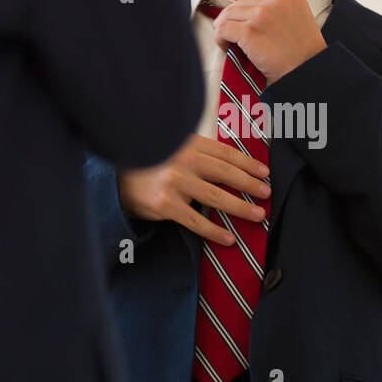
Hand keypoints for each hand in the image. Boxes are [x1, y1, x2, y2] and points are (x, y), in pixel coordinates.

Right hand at [117, 133, 270, 244]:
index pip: (224, 152)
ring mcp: (173, 182)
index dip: (246, 162)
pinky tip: (229, 238)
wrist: (114, 179)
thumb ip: (197, 151)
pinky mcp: (165, 205)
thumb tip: (232, 162)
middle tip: (266, 193)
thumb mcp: (171, 149)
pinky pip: (196, 221)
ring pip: (215, 197)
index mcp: (186, 143)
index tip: (263, 172)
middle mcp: (181, 160)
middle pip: (224, 173)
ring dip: (240, 207)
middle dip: (249, 184)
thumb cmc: (149, 164)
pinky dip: (214, 231)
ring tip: (257, 215)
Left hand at [211, 0, 325, 85]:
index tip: (245, 25)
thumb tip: (251, 15)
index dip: (248, 13)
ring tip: (228, 42)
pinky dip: (220, 38)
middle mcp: (276, 1)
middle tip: (230, 33)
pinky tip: (227, 48)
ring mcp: (261, 14)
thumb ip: (280, 14)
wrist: (307, 75)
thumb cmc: (303, 57)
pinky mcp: (249, 30)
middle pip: (242, 3)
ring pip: (229, 14)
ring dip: (225, 28)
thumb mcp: (298, 24)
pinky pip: (222, 29)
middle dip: (234, 18)